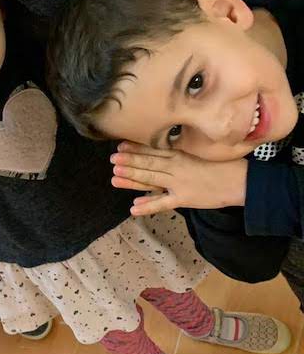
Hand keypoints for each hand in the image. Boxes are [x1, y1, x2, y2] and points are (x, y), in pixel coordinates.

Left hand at [111, 142, 248, 215]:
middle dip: (129, 161)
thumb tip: (162, 151)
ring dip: (132, 178)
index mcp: (180, 155)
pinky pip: (163, 203)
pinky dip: (148, 206)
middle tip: (112, 160)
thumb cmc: (221, 166)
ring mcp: (179, 183)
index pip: (154, 150)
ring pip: (151, 180)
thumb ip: (179, 154)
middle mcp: (177, 167)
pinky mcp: (184, 199)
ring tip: (115, 177)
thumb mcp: (198, 155)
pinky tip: (133, 207)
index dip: (135, 148)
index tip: (120, 145)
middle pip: (149, 163)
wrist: (241, 181)